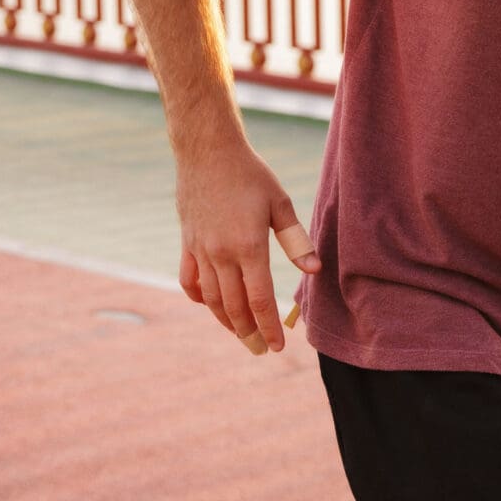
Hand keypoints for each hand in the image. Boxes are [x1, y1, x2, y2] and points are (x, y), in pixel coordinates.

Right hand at [175, 136, 319, 355]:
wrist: (207, 151)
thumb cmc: (250, 174)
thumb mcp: (279, 203)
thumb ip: (296, 240)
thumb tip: (314, 270)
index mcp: (248, 246)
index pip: (260, 299)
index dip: (269, 327)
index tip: (278, 347)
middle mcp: (221, 254)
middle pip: (234, 307)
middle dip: (249, 333)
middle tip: (261, 350)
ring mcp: (201, 250)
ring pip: (210, 299)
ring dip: (226, 321)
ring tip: (241, 335)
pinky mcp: (187, 242)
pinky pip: (189, 280)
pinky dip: (199, 298)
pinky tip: (210, 305)